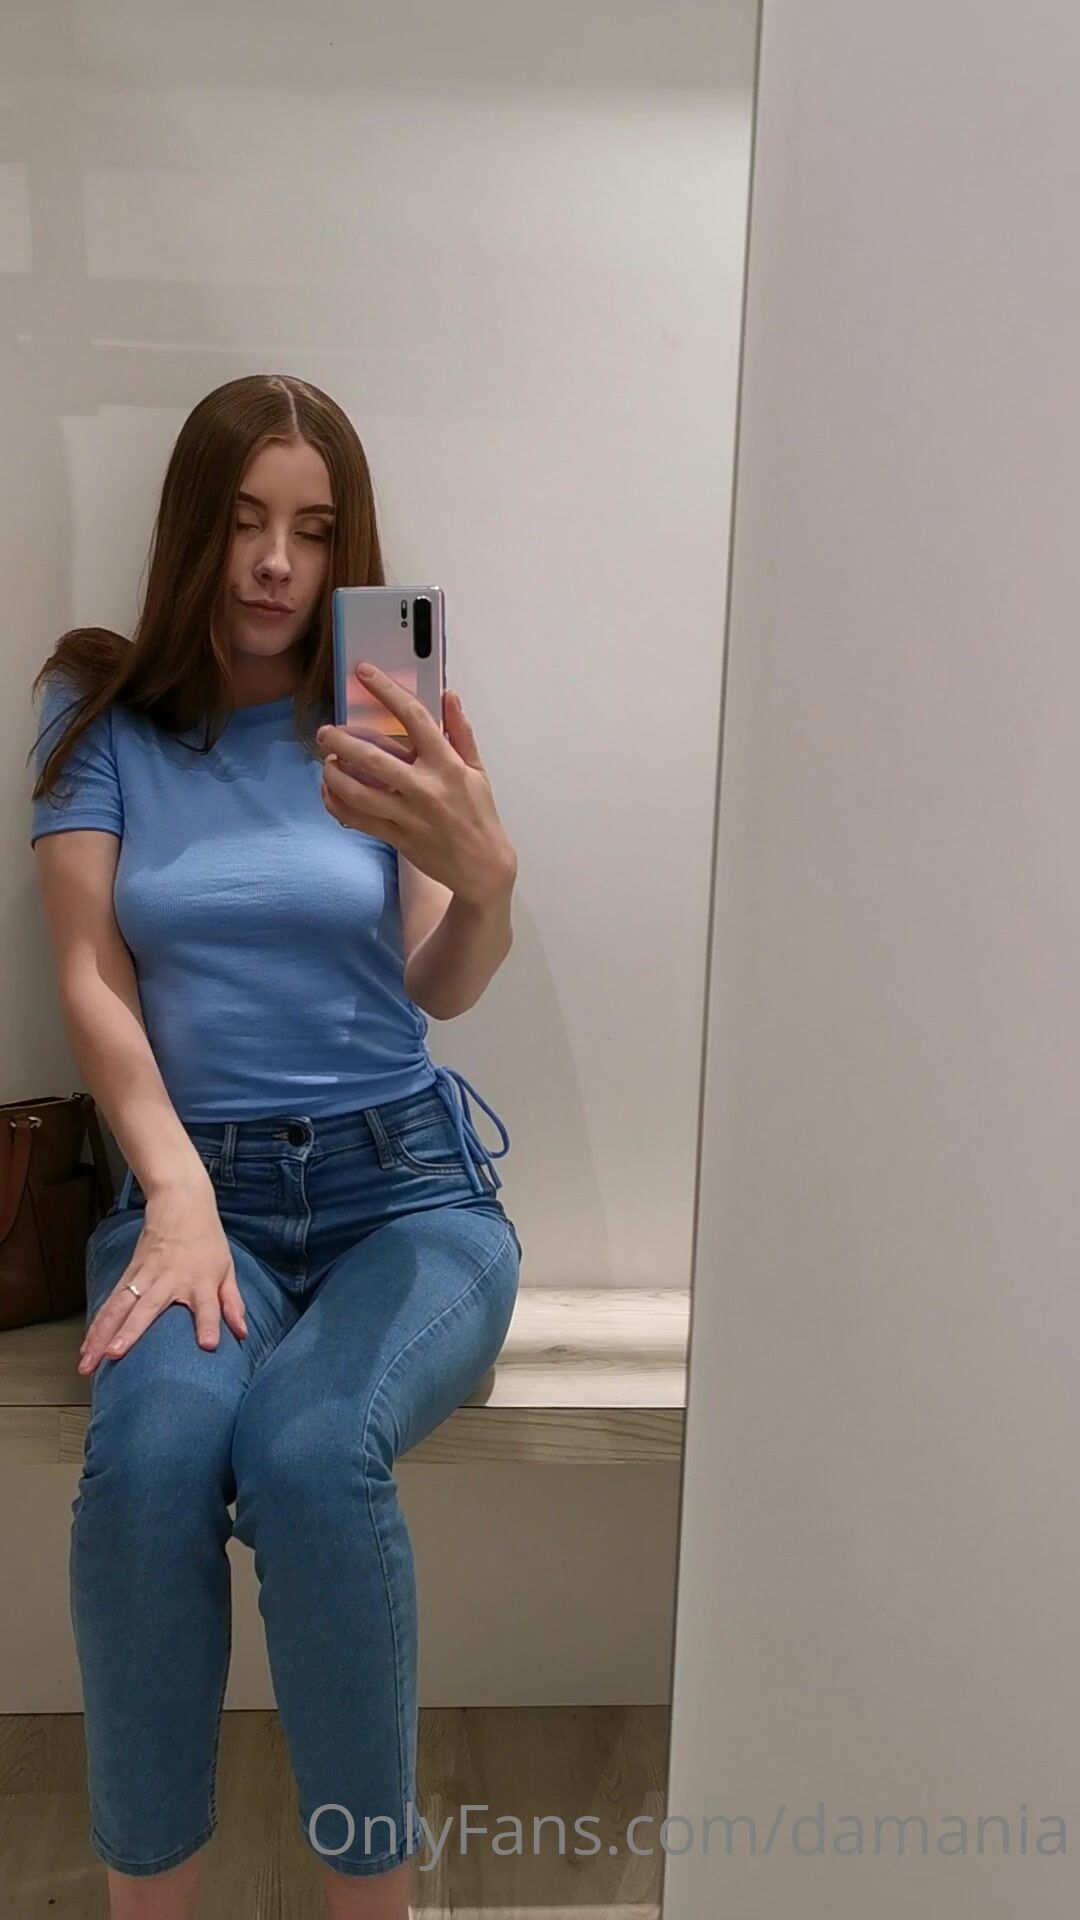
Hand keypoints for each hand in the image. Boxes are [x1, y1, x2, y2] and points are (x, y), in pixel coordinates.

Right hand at [77, 1182, 246, 1374]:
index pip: (208, 1305)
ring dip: (102, 1334)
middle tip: (115, 1355)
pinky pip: (111, 1303)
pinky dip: (97, 1324)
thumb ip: (232, 1303)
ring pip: (119, 1308)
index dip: (208, 1324)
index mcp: (200, 1281)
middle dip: (130, 1332)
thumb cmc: (207, 1241)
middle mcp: (170, 1280)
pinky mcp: (129, 1275)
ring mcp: (145, 1276)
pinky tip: (87, 1346)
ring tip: (89, 1361)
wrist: (181, 1204)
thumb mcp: (226, 1270)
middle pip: (148, 1308)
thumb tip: (243, 1333)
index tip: (207, 1345)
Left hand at [316, 663, 516, 907]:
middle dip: (340, 740)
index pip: (414, 717)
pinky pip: (356, 819)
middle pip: (372, 757)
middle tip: (325, 731)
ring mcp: (407, 815)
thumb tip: (449, 696)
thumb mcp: (476, 770)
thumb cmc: (479, 815)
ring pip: (357, 792)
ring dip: (333, 774)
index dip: (386, 690)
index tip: (364, 673)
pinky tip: (329, 791)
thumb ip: (460, 732)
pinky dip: (336, 803)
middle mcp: (425, 787)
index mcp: (446, 764)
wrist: (482, 866)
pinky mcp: (396, 837)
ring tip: (326, 761)